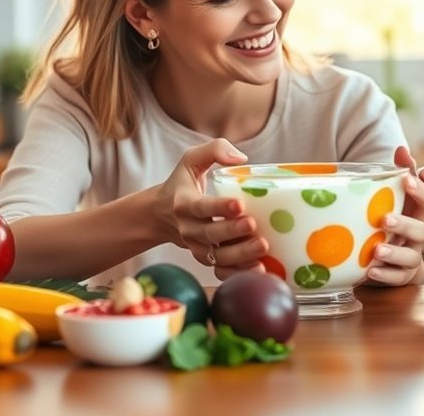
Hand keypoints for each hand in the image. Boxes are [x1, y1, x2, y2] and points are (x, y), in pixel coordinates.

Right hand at [158, 138, 268, 279]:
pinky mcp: (206, 259)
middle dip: (233, 232)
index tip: (239, 204)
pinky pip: (221, 271)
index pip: (201, 206)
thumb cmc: (182, 184)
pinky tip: (259, 270)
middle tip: (254, 226)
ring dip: (240, 256)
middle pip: (211, 234)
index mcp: (184, 203)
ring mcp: (197, 247)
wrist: (161, 215)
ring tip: (262, 249)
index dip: (220, 207)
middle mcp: (189, 228)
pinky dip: (238, 273)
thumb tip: (241, 158)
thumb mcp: (191, 160)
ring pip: (217, 256)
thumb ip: (214, 150)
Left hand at [365, 147, 423, 285]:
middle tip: (385, 220)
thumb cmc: (399, 221)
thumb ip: (401, 174)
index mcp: (420, 214)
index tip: (406, 180)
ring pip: (410, 257)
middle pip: (421, 230)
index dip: (420, 191)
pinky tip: (370, 271)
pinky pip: (397, 277)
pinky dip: (385, 275)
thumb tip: (401, 148)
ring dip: (394, 253)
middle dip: (404, 224)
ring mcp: (413, 256)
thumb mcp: (399, 198)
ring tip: (376, 250)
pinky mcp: (402, 275)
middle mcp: (420, 236)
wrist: (399, 259)